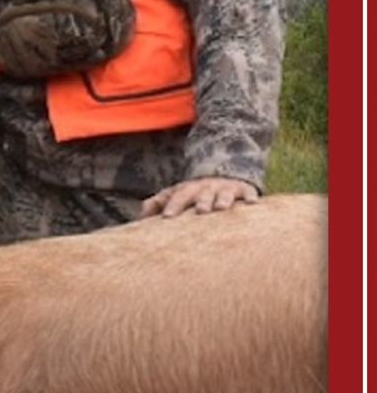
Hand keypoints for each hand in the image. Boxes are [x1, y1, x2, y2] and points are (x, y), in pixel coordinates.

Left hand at [139, 177, 259, 218]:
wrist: (222, 174)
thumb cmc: (194, 193)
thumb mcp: (175, 194)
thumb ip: (158, 203)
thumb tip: (140, 216)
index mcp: (188, 190)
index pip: (178, 197)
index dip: (173, 206)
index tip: (167, 217)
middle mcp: (206, 188)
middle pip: (202, 195)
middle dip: (201, 202)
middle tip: (200, 212)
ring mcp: (225, 189)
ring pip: (224, 194)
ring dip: (222, 200)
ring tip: (221, 208)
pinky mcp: (244, 191)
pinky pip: (248, 193)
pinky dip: (250, 198)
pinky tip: (252, 204)